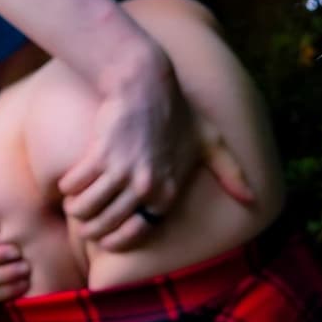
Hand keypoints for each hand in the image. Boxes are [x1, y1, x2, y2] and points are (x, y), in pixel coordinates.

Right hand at [59, 80, 254, 252]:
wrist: (147, 82)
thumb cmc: (179, 111)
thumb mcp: (209, 142)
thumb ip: (230, 172)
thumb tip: (253, 200)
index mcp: (170, 190)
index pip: (138, 230)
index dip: (117, 239)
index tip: (106, 237)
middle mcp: (148, 186)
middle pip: (108, 224)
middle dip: (91, 229)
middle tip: (83, 225)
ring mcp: (124, 171)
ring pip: (87, 208)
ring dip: (76, 209)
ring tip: (73, 205)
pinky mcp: (101, 155)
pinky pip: (76, 184)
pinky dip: (67, 187)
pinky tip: (67, 184)